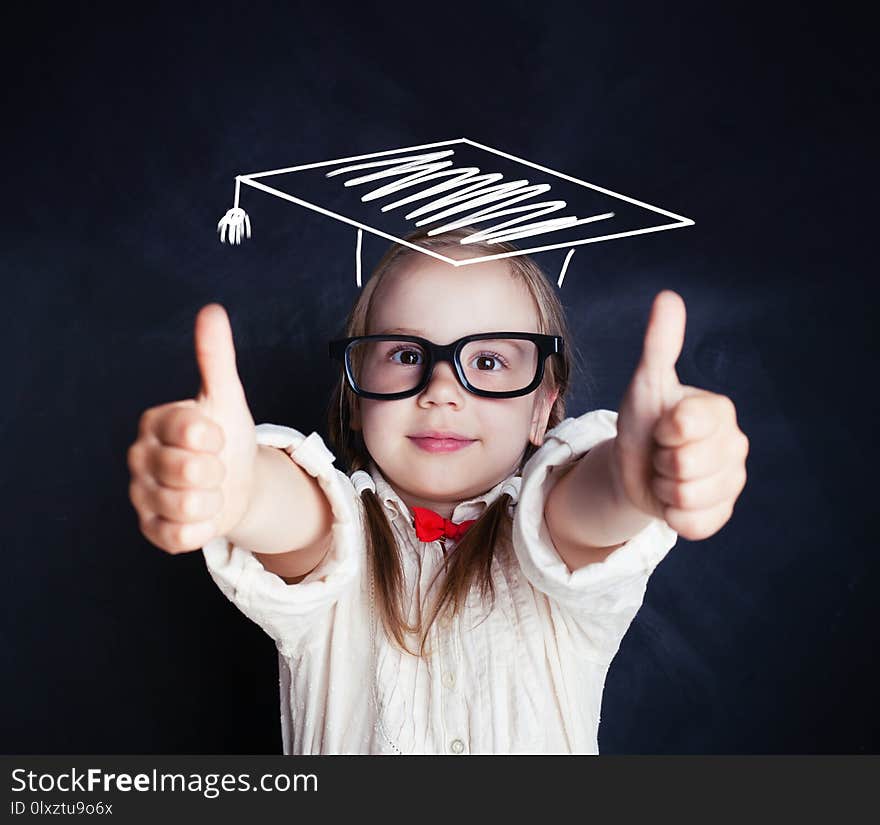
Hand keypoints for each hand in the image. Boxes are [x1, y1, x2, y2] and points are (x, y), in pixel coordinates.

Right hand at [127, 304, 257, 552]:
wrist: (235, 483)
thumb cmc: (227, 437)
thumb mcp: (226, 397)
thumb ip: (216, 357)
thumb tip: (212, 311)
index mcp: (154, 421)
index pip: (193, 431)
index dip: (216, 438)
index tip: (217, 436)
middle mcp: (138, 457)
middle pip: (191, 473)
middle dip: (218, 471)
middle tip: (216, 466)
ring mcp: (141, 495)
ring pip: (188, 506)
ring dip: (214, 500)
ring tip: (211, 490)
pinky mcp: (151, 530)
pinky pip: (181, 537)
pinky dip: (203, 528)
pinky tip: (202, 513)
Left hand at [611, 290, 748, 539]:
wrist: (633, 468)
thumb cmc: (642, 421)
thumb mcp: (646, 384)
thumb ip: (660, 345)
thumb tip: (668, 297)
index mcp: (719, 412)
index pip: (684, 427)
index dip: (661, 430)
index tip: (661, 426)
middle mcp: (734, 445)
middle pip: (684, 466)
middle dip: (659, 461)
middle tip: (659, 452)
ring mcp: (731, 482)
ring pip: (687, 496)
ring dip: (663, 488)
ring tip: (664, 473)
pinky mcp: (721, 515)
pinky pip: (693, 524)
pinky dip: (672, 516)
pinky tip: (672, 499)